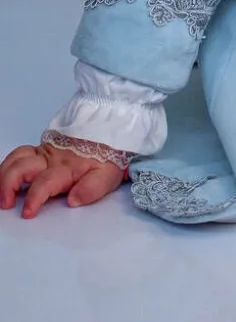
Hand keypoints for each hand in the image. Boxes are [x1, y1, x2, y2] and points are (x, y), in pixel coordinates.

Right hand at [0, 141, 125, 218]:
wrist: (112, 134)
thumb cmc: (108, 159)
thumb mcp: (108, 176)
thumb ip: (92, 188)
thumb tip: (73, 200)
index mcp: (67, 169)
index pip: (45, 183)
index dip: (34, 198)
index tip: (27, 213)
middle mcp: (51, 159)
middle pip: (22, 166)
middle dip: (8, 185)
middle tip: (5, 204)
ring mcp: (44, 152)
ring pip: (16, 158)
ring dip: (3, 174)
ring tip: (0, 194)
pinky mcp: (41, 149)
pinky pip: (19, 153)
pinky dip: (8, 165)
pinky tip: (4, 177)